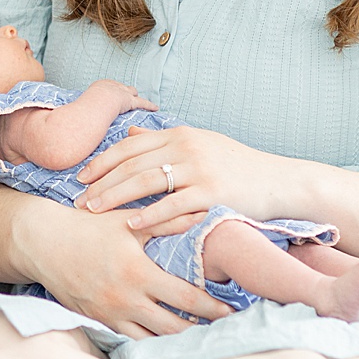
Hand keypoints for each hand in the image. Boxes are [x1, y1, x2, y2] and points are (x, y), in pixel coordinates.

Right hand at [22, 202, 230, 338]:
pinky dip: (149, 343)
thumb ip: (168, 221)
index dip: (212, 307)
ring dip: (176, 342)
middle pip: (173, 327)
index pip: (185, 297)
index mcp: (138, 273)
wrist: (43, 244)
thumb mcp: (128, 222)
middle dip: (201, 332)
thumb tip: (203, 213)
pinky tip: (165, 342)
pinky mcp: (97, 322)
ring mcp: (110, 315)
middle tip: (224, 333)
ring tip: (200, 341)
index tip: (231, 310)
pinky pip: (129, 341)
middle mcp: (126, 299)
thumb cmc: (89, 227)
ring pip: (152, 340)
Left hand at [77, 123, 299, 234]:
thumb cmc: (238, 167)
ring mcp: (200, 169)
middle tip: (78, 200)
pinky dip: (149, 215)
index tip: (81, 178)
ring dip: (115, 198)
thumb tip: (131, 133)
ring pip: (146, 182)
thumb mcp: (201, 145)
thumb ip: (164, 141)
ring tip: (94, 211)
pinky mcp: (213, 193)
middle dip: (101, 183)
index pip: (130, 146)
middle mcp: (187, 147)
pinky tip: (131, 225)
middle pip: (132, 165)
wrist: (280, 183)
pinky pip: (173, 205)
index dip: (102, 162)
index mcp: (181, 135)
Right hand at [80, 79, 156, 113]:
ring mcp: (121, 92)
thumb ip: (79, 112)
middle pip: (121, 87)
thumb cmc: (83, 109)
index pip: (108, 88)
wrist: (94, 106)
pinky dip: (149, 105)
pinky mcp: (130, 101)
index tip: (112, 98)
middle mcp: (111, 85)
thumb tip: (66, 119)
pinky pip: (142, 102)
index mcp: (99, 85)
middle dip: (124, 92)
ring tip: (140, 101)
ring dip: (135, 97)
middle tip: (125, 99)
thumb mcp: (79, 107)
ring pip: (132, 92)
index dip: (112, 93)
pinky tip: (156, 108)